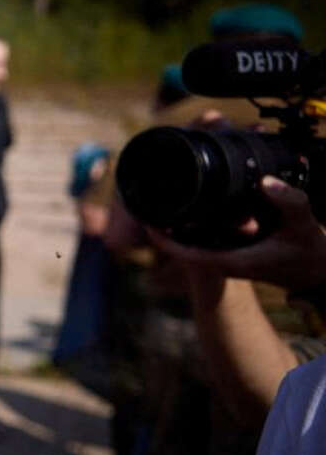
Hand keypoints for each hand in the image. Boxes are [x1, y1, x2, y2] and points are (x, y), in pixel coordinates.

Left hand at [146, 177, 325, 291]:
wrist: (319, 272)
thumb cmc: (309, 253)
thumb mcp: (303, 224)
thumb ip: (289, 202)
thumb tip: (265, 182)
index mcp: (230, 259)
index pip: (184, 252)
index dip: (162, 238)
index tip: (145, 220)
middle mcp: (223, 260)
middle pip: (181, 244)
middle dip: (163, 224)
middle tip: (147, 197)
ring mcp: (226, 256)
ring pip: (190, 240)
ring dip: (176, 222)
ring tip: (161, 195)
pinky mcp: (232, 250)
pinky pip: (203, 237)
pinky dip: (194, 222)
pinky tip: (189, 203)